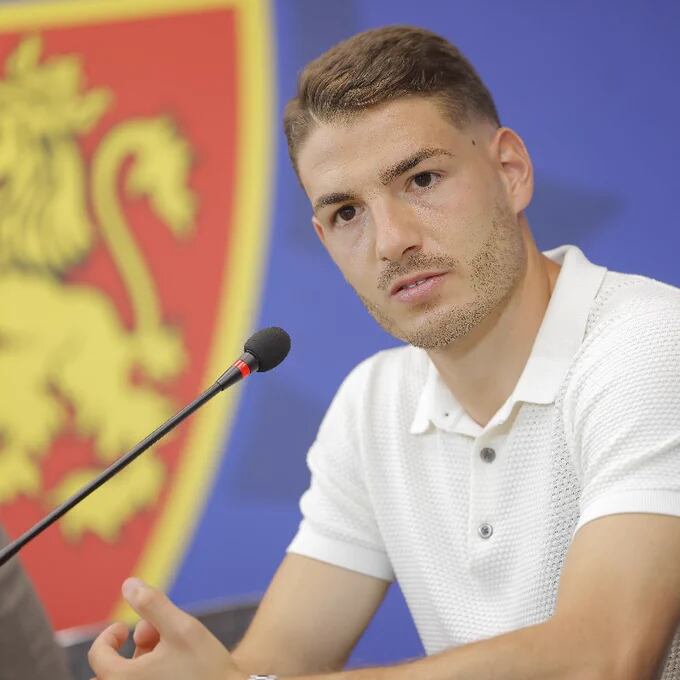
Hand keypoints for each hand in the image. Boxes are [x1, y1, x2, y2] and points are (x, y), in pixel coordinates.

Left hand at [88, 577, 247, 679]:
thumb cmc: (206, 666)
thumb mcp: (181, 628)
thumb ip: (153, 604)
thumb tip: (128, 584)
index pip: (97, 657)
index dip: (108, 636)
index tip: (125, 627)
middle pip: (111, 671)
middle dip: (130, 650)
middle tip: (151, 640)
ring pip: (128, 679)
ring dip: (144, 660)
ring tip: (173, 650)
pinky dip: (151, 674)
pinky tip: (175, 667)